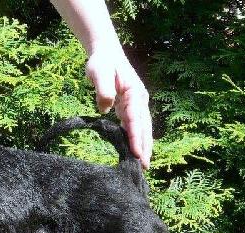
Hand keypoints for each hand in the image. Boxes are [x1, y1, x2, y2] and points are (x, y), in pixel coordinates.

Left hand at [85, 51, 152, 168]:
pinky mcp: (130, 106)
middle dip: (145, 147)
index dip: (136, 138)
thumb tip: (106, 107)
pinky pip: (134, 125)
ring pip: (141, 128)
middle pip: (144, 127)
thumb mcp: (99, 72)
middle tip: (145, 168)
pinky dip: (135, 138)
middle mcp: (139, 100)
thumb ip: (103, 90)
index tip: (137, 154)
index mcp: (134, 93)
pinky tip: (134, 151)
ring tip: (143, 164)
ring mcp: (136, 103)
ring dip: (143, 145)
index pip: (135, 120)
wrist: (106, 52)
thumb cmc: (101, 62)